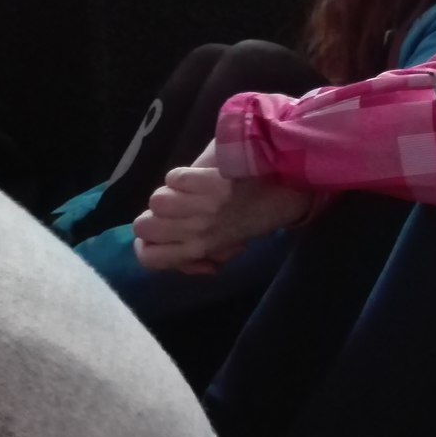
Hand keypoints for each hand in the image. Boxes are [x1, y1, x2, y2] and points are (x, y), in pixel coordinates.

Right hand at [133, 151, 310, 274]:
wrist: (291, 187)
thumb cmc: (260, 215)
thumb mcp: (229, 245)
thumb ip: (204, 256)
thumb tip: (198, 262)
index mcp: (202, 248)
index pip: (148, 257)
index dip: (147, 245)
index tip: (166, 236)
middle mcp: (199, 232)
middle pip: (144, 226)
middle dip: (156, 215)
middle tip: (178, 210)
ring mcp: (205, 207)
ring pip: (156, 201)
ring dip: (170, 192)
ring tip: (190, 191)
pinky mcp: (213, 182)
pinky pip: (175, 177)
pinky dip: (184, 174)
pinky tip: (200, 176)